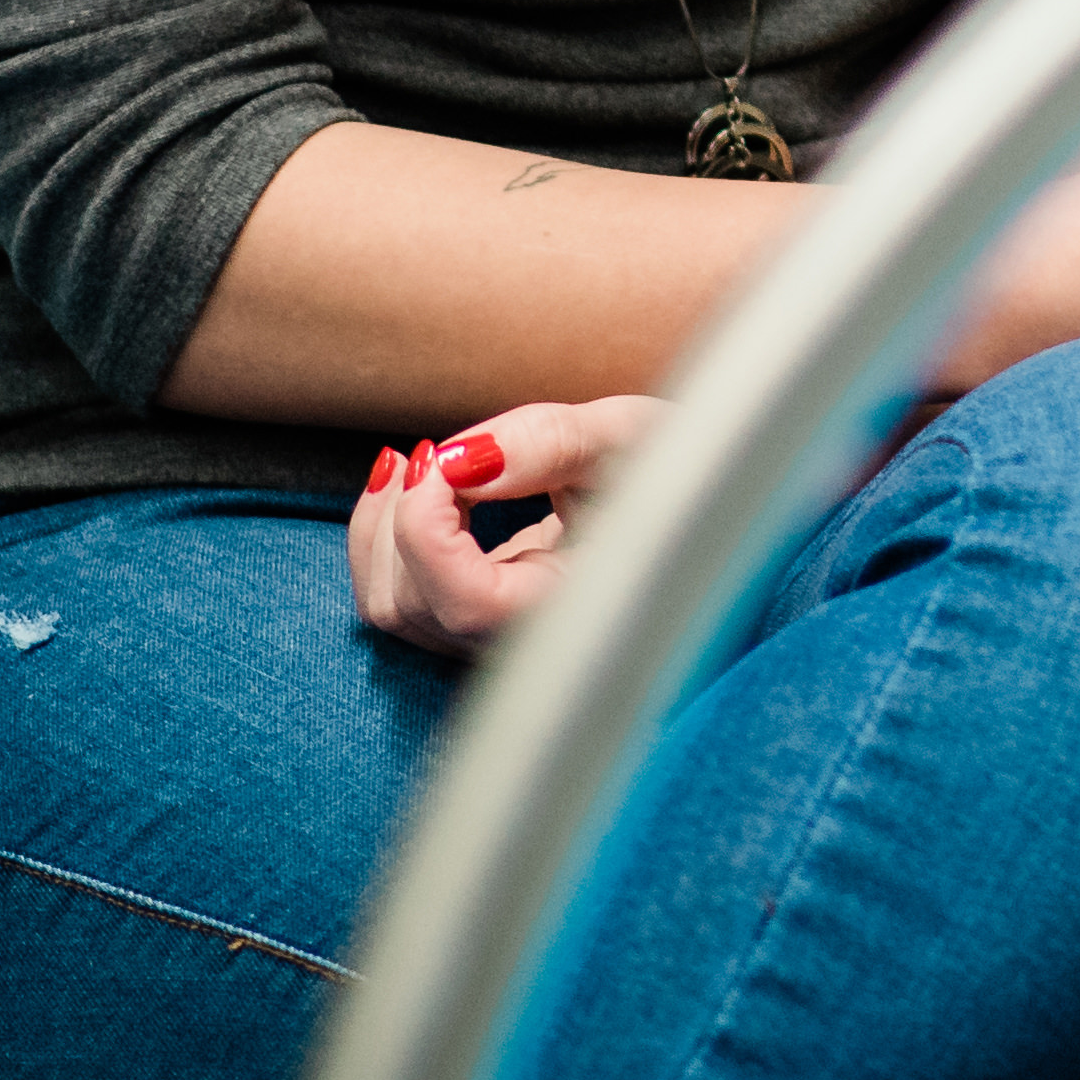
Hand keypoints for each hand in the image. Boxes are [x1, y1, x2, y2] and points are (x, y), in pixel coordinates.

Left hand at [347, 394, 657, 658]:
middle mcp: (529, 644)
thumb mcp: (631, 436)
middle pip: (411, 605)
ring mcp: (495, 642)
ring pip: (391, 606)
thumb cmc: (680, 472)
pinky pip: (399, 596)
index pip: (466, 603)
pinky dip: (387, 537)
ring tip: (421, 461)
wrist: (697, 507)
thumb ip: (548, 441)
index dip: (430, 528)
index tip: (450, 459)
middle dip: (401, 515)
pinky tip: (415, 485)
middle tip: (441, 450)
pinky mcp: (475, 626)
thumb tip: (460, 459)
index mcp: (578, 610)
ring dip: (382, 526)